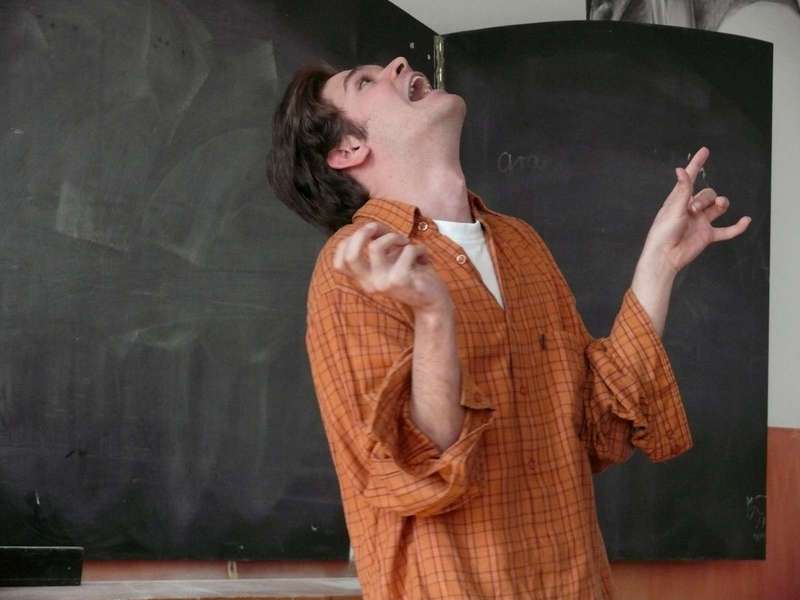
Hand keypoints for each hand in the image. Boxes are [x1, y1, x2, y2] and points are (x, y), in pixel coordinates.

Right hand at [332, 221, 452, 315]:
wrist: (433, 300)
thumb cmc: (412, 274)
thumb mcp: (390, 259)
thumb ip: (378, 242)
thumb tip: (372, 226)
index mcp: (364, 280)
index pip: (339, 263)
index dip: (347, 242)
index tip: (367, 234)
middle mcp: (370, 284)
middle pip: (350, 256)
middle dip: (362, 232)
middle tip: (379, 227)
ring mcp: (384, 284)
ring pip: (375, 246)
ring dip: (394, 236)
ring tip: (406, 242)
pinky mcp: (401, 281)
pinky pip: (406, 251)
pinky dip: (418, 248)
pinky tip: (424, 256)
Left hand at [641, 147, 750, 273]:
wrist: (665, 257)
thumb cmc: (663, 233)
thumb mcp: (673, 208)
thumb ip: (682, 189)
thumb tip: (680, 169)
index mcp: (679, 200)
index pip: (690, 178)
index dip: (697, 164)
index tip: (704, 151)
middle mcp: (691, 210)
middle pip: (708, 194)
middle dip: (705, 198)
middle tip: (693, 210)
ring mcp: (700, 222)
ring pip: (718, 208)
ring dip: (721, 204)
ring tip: (718, 206)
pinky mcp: (707, 236)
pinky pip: (727, 231)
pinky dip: (737, 227)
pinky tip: (746, 221)